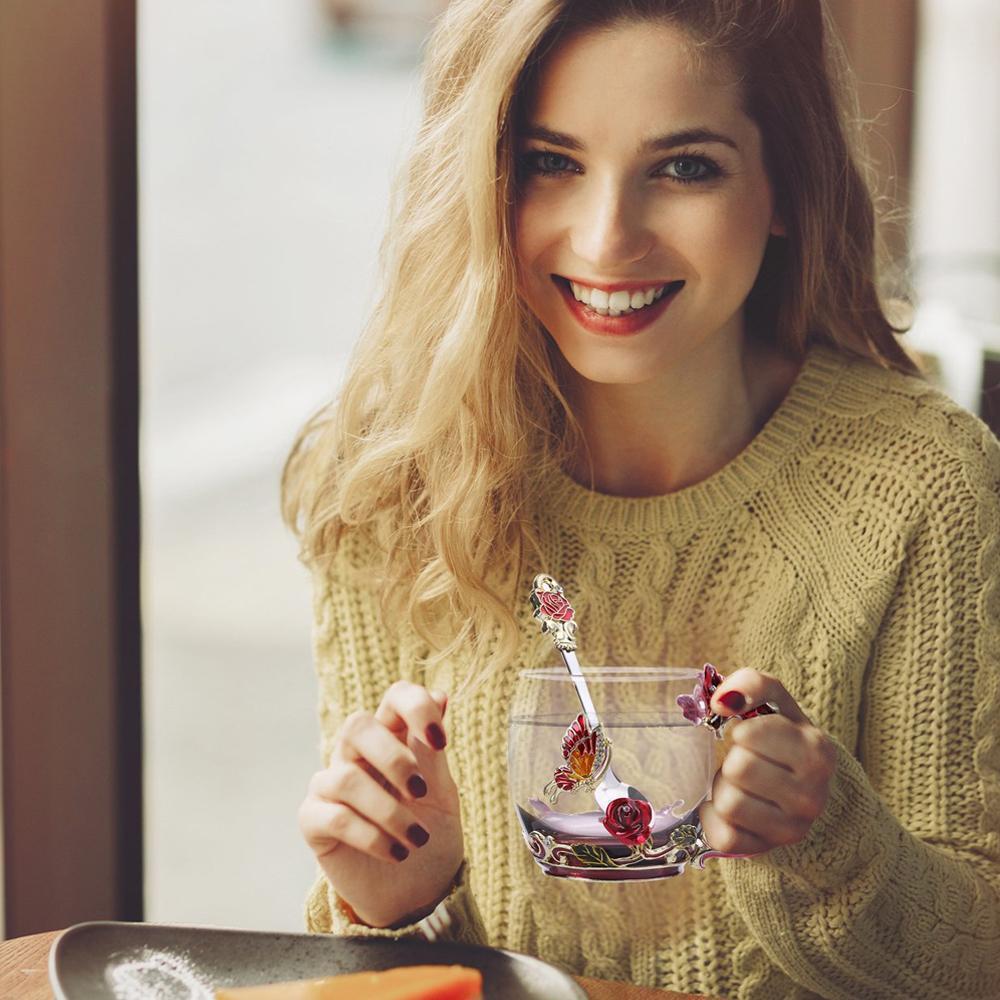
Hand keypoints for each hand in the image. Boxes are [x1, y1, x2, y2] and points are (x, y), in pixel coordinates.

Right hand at [297, 681, 463, 927]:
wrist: (417, 893)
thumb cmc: (430, 834)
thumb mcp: (442, 793)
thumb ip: (432, 750)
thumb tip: (439, 696)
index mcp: (393, 738)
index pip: (395, 697)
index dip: (415, 707)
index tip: (440, 741)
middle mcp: (357, 755)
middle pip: (357, 725)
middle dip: (394, 759)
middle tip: (421, 792)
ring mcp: (330, 785)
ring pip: (346, 778)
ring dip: (389, 812)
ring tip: (416, 839)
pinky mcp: (314, 821)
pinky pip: (333, 816)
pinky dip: (370, 836)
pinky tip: (395, 853)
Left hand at [698, 668, 836, 857]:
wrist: (802, 789)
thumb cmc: (780, 738)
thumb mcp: (776, 702)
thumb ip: (753, 684)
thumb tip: (721, 701)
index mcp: (817, 752)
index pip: (750, 734)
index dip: (742, 730)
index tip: (751, 735)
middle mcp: (812, 797)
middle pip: (738, 769)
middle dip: (732, 760)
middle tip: (744, 762)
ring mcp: (792, 830)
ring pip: (728, 804)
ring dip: (723, 788)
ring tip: (740, 784)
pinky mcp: (766, 851)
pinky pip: (722, 835)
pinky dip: (714, 818)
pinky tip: (732, 809)